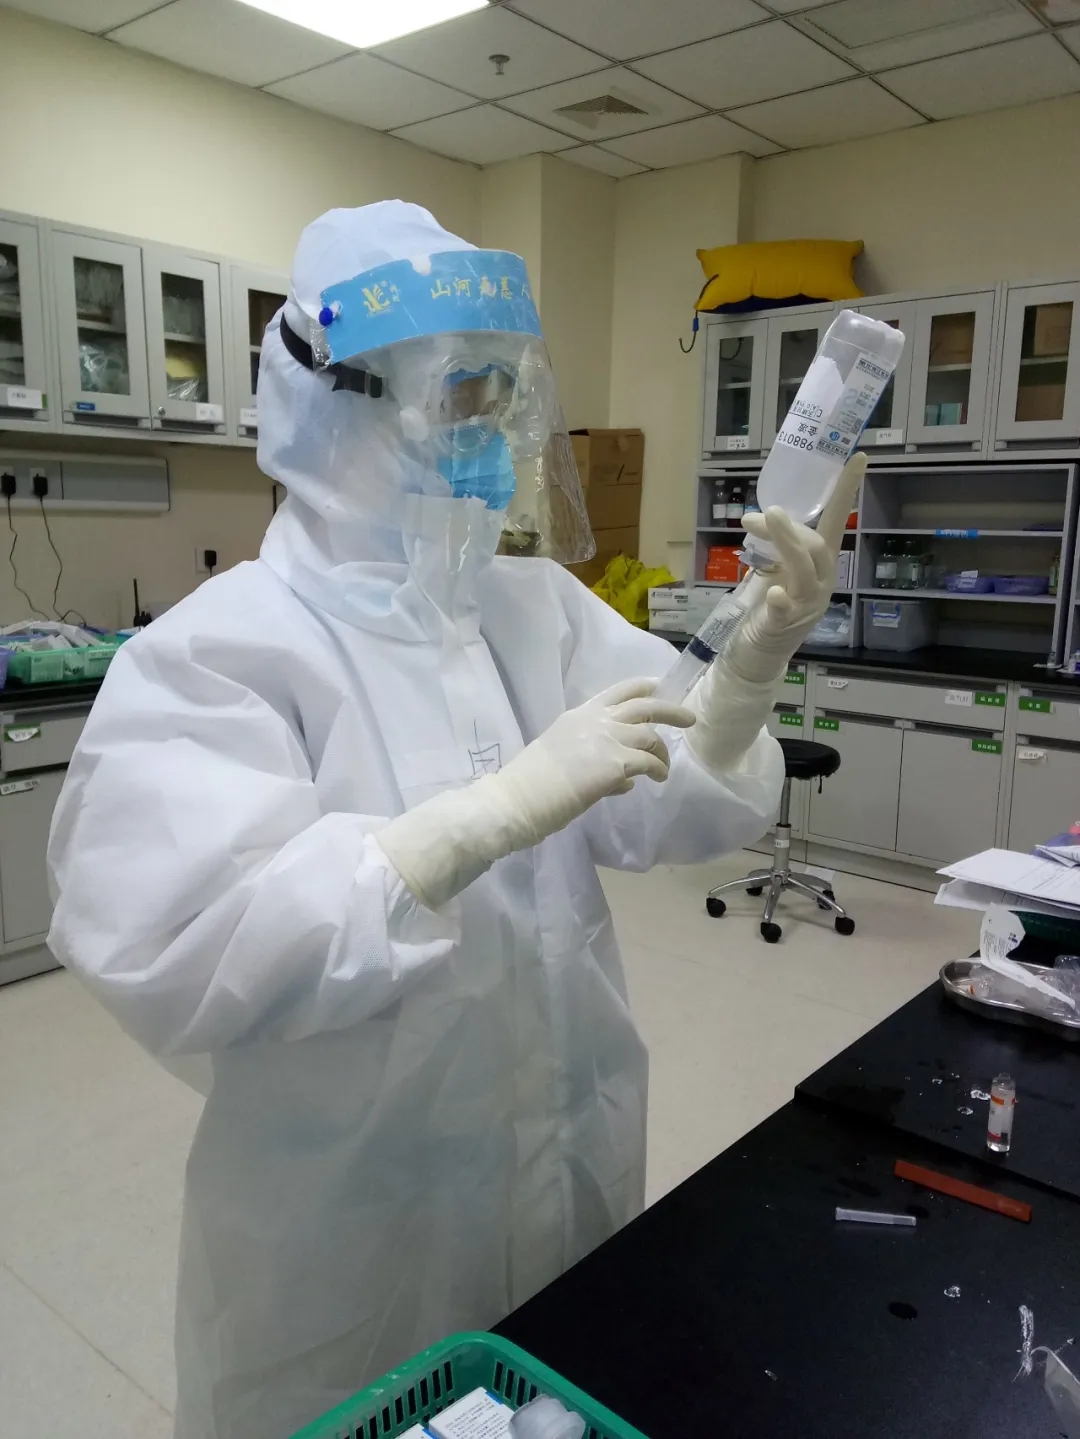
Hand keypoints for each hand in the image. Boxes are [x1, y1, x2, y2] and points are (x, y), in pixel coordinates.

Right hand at [491, 677, 695, 845]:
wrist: (518, 798)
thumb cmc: (533, 784)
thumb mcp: (563, 758)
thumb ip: (595, 759)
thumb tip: (625, 778)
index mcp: (579, 715)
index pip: (617, 691)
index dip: (642, 687)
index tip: (658, 686)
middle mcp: (595, 720)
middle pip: (644, 705)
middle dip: (670, 710)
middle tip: (688, 718)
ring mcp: (606, 739)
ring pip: (650, 735)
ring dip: (662, 752)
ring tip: (664, 768)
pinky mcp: (615, 763)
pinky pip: (649, 762)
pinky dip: (658, 770)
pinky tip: (658, 779)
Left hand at [684, 452, 863, 776]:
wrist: (756, 656)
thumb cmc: (766, 609)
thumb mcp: (775, 569)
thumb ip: (774, 545)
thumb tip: (759, 516)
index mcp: (821, 567)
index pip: (838, 523)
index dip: (847, 491)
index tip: (858, 457)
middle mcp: (821, 584)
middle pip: (815, 547)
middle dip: (790, 526)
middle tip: (761, 513)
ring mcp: (805, 606)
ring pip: (802, 569)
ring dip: (785, 542)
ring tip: (763, 520)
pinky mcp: (783, 626)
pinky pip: (784, 610)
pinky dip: (778, 599)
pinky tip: (772, 592)